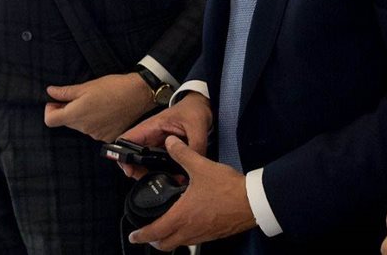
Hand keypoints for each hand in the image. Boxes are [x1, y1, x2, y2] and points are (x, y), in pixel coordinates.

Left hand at [43, 72, 154, 141]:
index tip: (57, 101)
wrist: (138, 95)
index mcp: (76, 115)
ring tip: (97, 102)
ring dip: (83, 117)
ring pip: (81, 126)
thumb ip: (65, 92)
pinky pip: (95, 131)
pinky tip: (105, 111)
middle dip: (69, 110)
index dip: (50, 110)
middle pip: (67, 122)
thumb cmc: (112, 87)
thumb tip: (50, 92)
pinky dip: (96, 122)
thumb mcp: (86, 86)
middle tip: (79, 97)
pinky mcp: (107, 137)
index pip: (50, 121)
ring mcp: (96, 135)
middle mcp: (84, 129)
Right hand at [118, 92, 211, 176]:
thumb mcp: (197, 128)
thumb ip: (195, 148)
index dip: (122, 156)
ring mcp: (155, 144)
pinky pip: (155, 164)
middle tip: (150, 181)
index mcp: (151, 127)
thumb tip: (192, 167)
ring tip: (163, 181)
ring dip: (149, 174)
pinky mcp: (163, 150)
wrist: (199, 107)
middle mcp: (149, 136)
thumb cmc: (192, 110)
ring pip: (143, 162)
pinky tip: (171, 178)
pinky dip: (160, 172)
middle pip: (132, 156)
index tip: (130, 170)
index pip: (126, 140)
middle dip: (137, 172)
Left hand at [128, 136, 254, 249]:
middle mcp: (190, 230)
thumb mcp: (201, 166)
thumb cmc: (227, 188)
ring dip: (170, 239)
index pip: (155, 232)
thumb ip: (182, 153)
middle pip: (166, 245)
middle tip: (147, 235)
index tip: (133, 236)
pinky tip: (188, 223)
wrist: (253, 201)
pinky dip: (185, 236)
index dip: (141, 235)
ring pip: (180, 243)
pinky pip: (194, 240)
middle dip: (154, 242)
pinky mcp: (214, 234)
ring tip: (166, 229)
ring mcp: (203, 234)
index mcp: (182, 215)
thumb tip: (170, 142)